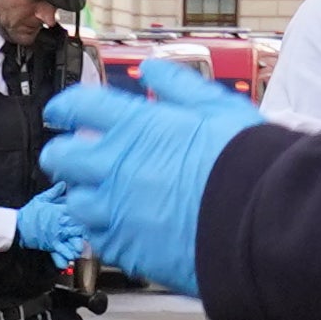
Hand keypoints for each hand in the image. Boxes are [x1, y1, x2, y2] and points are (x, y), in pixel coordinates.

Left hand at [22, 55, 252, 294]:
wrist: (260, 219)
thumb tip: (152, 69)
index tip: (61, 113)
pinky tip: (121, 226)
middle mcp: (115, 167)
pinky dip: (102, 231)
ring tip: (104, 196)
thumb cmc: (244, 162)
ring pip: (74, 203)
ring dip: (84, 196)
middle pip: (60, 158)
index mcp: (134, 127)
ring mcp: (116, 211)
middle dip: (63, 154)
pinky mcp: (127, 250)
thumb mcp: (215, 106)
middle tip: (74, 156)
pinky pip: (96, 240)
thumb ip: (177, 85)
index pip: (78, 107)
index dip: (64, 108)